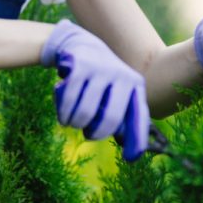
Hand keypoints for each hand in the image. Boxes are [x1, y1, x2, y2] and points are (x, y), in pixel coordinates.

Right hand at [41, 19, 148, 160]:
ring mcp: (101, 69)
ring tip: (72, 122)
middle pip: (110, 119)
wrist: (79, 43)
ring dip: (75, 124)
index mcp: (135, 84)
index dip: (137, 139)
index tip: (131, 159)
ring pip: (86, 112)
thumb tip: (130, 147)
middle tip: (88, 134)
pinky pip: (69, 100)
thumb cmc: (100, 77)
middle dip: (96, 134)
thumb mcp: (116, 91)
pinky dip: (64, 114)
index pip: (139, 116)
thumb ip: (122, 114)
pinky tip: (63, 117)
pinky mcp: (80, 66)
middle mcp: (122, 75)